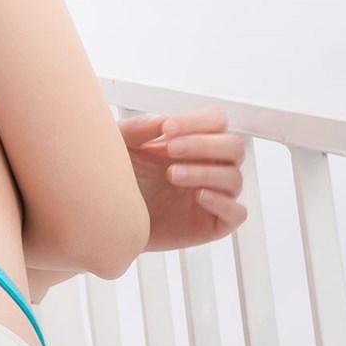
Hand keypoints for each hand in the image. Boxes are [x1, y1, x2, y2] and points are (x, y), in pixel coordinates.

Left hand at [119, 107, 247, 250]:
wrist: (107, 221)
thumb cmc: (115, 179)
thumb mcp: (118, 148)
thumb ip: (137, 129)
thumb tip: (163, 121)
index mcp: (193, 142)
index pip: (217, 121)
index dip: (198, 121)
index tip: (167, 128)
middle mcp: (209, 166)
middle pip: (234, 146)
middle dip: (204, 144)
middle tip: (170, 149)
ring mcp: (213, 195)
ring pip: (234, 178)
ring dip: (205, 172)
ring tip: (171, 175)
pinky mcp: (213, 224)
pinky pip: (237, 213)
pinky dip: (224, 203)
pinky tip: (198, 197)